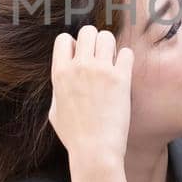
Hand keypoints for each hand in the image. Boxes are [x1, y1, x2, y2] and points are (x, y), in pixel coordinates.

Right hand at [47, 25, 132, 169]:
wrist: (95, 151)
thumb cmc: (74, 136)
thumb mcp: (54, 111)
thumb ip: (58, 90)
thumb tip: (63, 77)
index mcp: (60, 73)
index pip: (64, 39)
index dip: (73, 46)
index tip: (79, 60)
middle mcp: (79, 67)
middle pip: (87, 31)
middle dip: (93, 41)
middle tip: (98, 58)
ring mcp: (101, 71)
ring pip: (107, 36)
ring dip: (110, 47)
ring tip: (111, 63)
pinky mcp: (121, 79)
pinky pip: (126, 52)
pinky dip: (125, 59)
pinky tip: (123, 72)